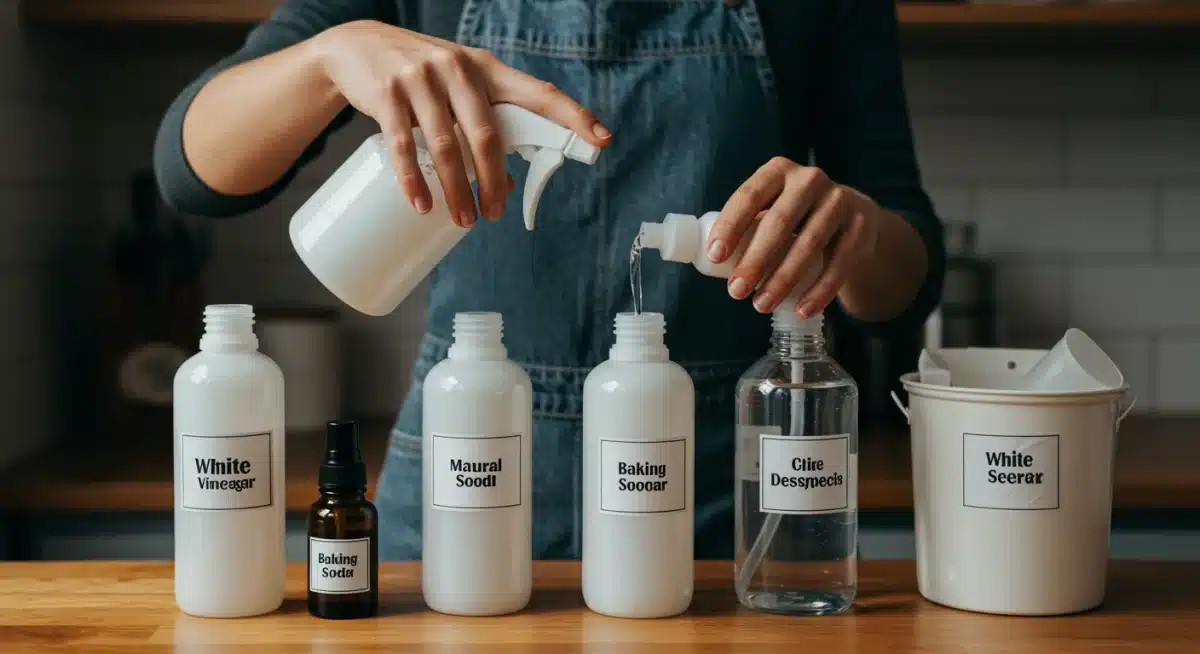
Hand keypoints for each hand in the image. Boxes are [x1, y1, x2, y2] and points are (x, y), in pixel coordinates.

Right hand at [311, 21, 611, 226]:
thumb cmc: (420, 73)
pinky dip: (414, 179)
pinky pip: (404, 144)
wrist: (355, 46)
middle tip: (495, 214)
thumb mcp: (458, 82)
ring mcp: (421, 79)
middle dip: (495, 182)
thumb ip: (484, 117)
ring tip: (463, 219)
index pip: (539, 92)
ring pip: (448, 146)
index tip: (600, 139)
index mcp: (486, 69)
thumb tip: (509, 175)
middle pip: (488, 135)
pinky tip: (422, 203)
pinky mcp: (388, 94)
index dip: (573, 115)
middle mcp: (457, 69)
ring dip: (457, 190)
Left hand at [706, 157, 880, 317]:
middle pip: (779, 222)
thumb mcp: (772, 209)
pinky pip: (839, 262)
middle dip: (755, 260)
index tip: (715, 257)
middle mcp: (809, 180)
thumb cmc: (796, 218)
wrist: (854, 217)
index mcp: (778, 171)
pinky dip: (820, 290)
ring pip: (809, 243)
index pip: (749, 196)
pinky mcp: (860, 225)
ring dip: (783, 279)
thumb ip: (747, 226)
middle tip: (736, 291)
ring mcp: (839, 200)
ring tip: (761, 305)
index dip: (730, 226)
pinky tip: (802, 309)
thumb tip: (708, 260)